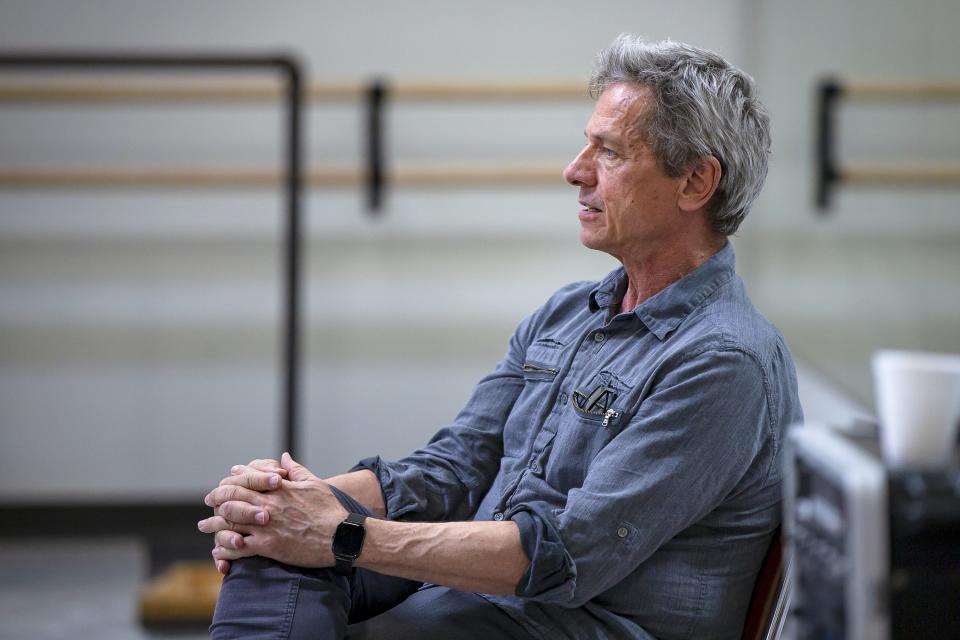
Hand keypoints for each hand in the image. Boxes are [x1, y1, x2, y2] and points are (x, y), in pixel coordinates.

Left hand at [198, 452, 347, 571]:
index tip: (224, 483)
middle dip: (216, 499)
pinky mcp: (268, 546)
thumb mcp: (314, 483)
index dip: (231, 481)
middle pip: (231, 499)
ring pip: (229, 522)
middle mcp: (267, 505)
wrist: (341, 536)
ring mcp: (265, 526)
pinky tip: (218, 550)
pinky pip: (237, 547)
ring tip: (205, 526)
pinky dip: (224, 549)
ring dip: (213, 524)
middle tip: (208, 501)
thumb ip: (295, 470)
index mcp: (278, 488)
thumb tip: (283, 457)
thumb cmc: (331, 510)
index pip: (245, 479)